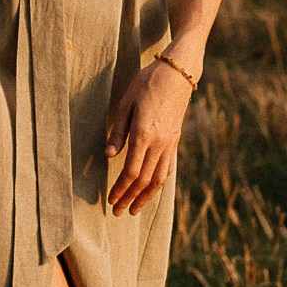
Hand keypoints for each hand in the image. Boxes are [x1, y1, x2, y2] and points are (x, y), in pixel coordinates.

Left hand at [104, 56, 195, 216]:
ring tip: (135, 209)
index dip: (120, 189)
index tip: (111, 199)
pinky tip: (152, 191)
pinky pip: (169, 168)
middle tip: (118, 212)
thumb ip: (117, 132)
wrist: (177, 74)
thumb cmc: (147, 84)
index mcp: (144, 135)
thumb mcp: (126, 104)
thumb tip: (109, 156)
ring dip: (146, 197)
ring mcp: (170, 143)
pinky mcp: (175, 141)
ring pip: (159, 179)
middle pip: (144, 180)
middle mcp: (160, 143)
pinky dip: (159, 183)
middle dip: (130, 198)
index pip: (131, 172)